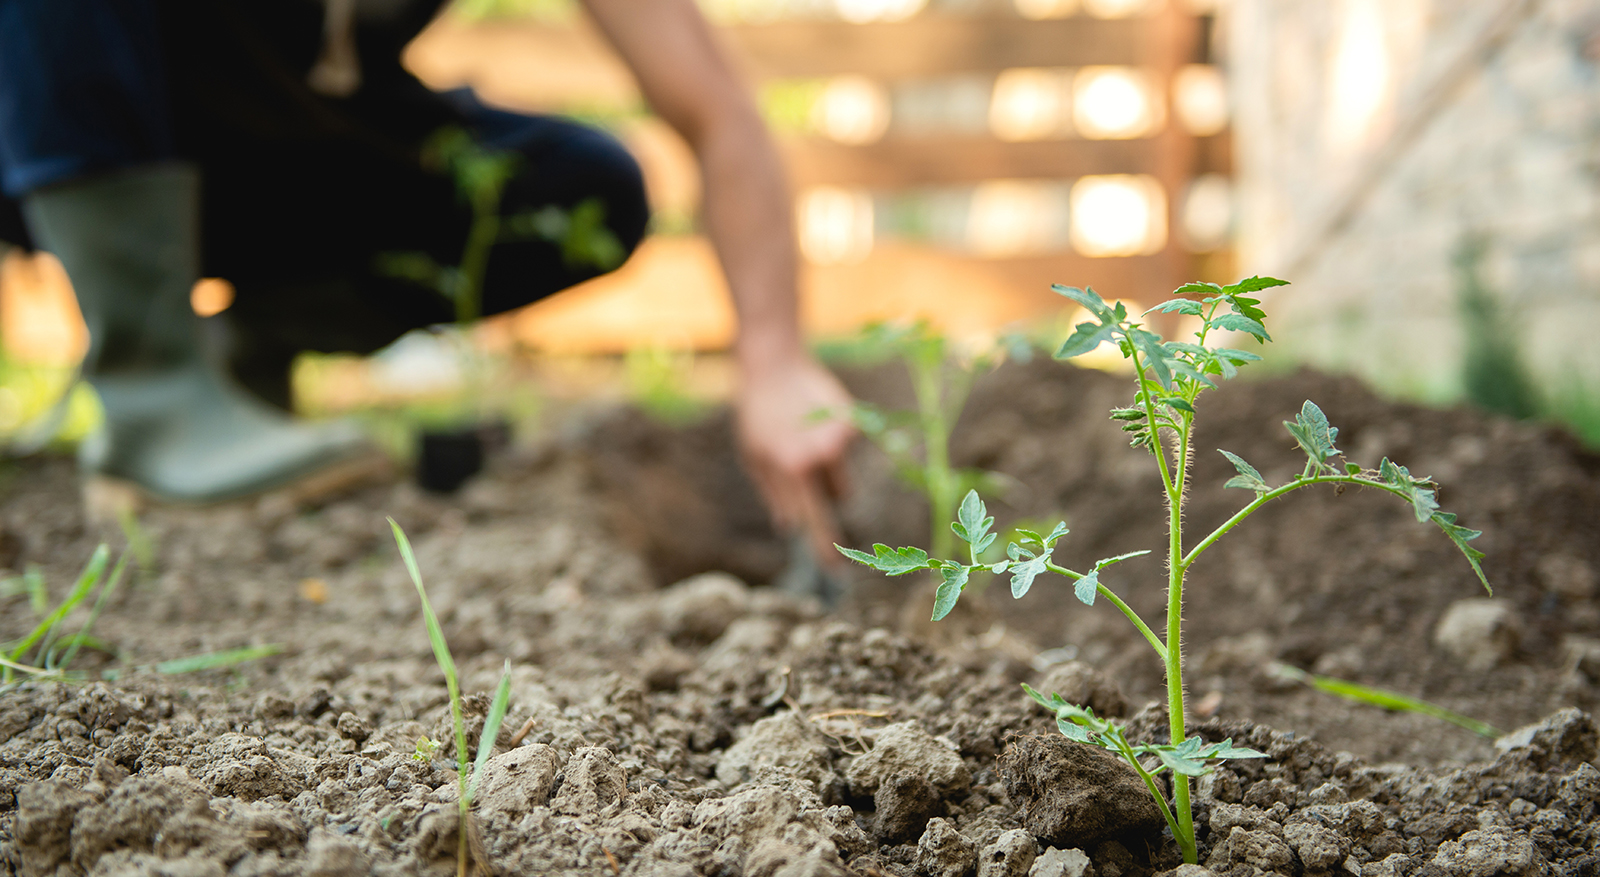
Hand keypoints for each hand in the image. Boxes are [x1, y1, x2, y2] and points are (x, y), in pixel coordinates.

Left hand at [734, 353, 855, 563]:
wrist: (774, 364)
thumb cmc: (758, 414)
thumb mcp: (752, 455)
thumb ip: (772, 492)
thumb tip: (787, 526)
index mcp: (788, 468)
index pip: (811, 518)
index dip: (823, 546)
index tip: (835, 571)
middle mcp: (816, 456)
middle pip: (834, 501)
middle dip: (829, 515)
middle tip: (827, 529)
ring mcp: (836, 438)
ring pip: (842, 481)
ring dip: (829, 476)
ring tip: (806, 447)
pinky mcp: (851, 423)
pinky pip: (846, 451)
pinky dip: (834, 444)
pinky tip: (816, 421)